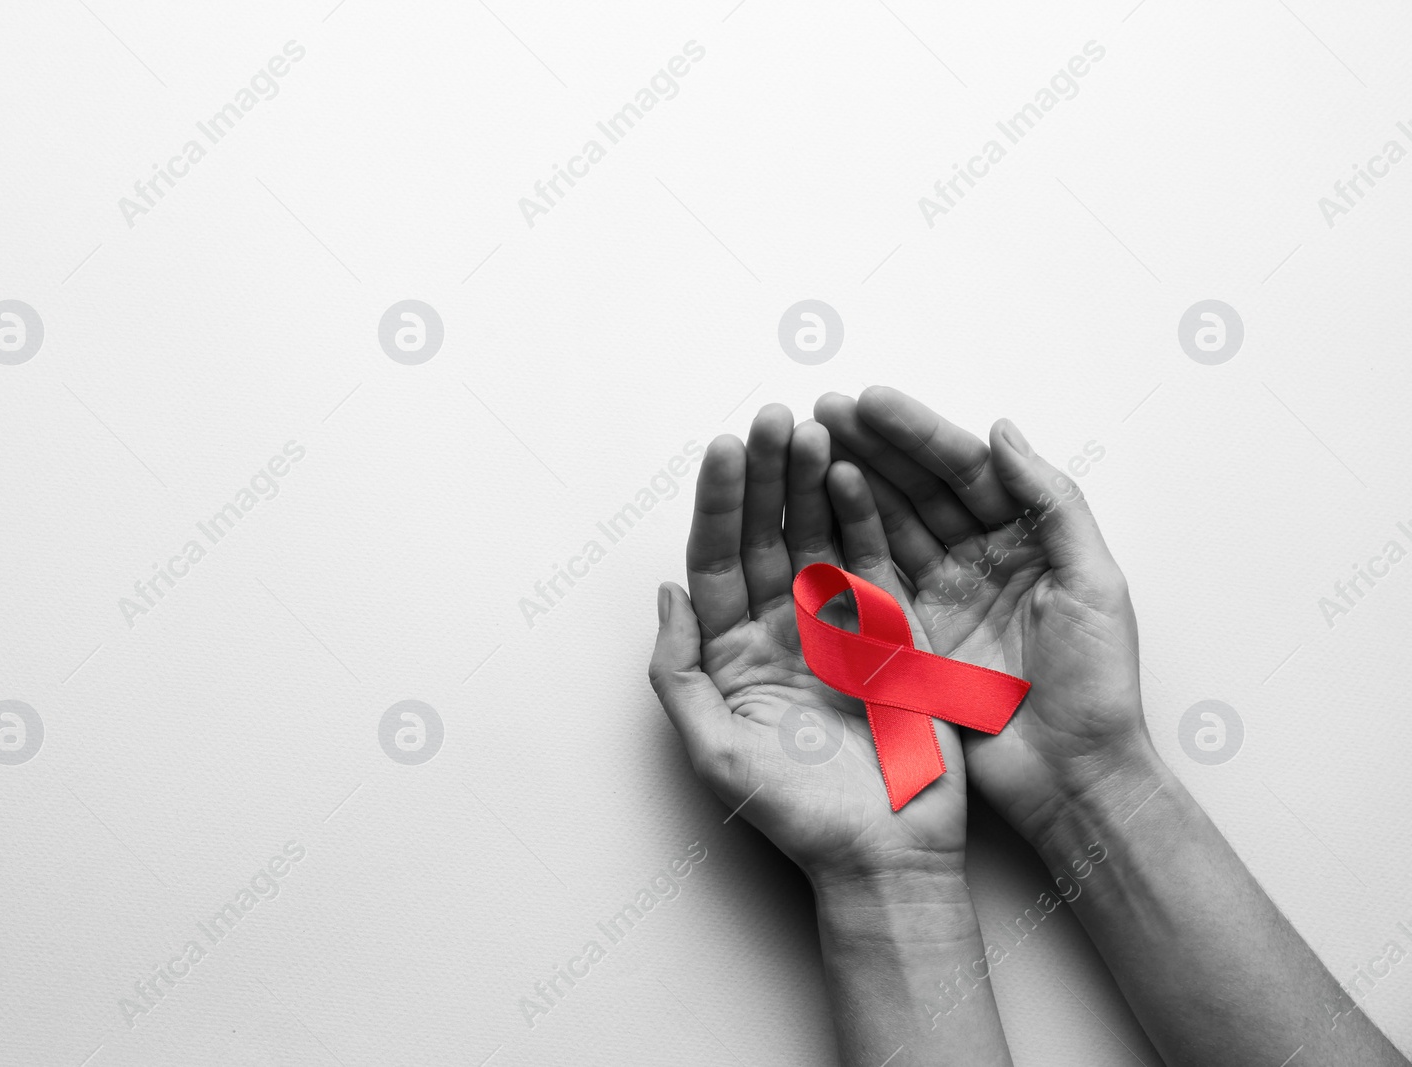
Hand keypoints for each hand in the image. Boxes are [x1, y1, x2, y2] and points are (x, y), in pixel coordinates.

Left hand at [649, 405, 969, 885]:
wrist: (882, 852)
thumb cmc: (796, 813)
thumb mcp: (713, 751)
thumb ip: (677, 672)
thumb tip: (665, 592)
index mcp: (733, 648)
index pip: (717, 559)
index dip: (718, 503)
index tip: (724, 450)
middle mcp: (781, 625)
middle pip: (766, 532)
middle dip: (766, 473)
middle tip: (771, 417)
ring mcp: (838, 622)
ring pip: (817, 534)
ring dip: (812, 481)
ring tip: (810, 429)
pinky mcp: (890, 626)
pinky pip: (873, 558)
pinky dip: (863, 516)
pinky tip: (850, 473)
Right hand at [813, 387, 1155, 844]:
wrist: (1070, 775)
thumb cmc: (1096, 686)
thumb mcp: (1092, 583)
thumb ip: (1053, 503)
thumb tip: (1003, 432)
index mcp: (1028, 537)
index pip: (966, 469)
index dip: (919, 433)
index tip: (873, 401)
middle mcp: (980, 558)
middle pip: (920, 486)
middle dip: (874, 444)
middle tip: (825, 409)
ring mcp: (942, 594)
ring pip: (890, 522)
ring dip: (851, 480)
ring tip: (808, 442)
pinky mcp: (910, 634)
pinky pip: (872, 575)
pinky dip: (844, 539)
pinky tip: (816, 505)